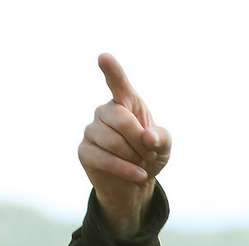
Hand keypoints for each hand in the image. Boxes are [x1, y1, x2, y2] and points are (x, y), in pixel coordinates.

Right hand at [77, 53, 172, 236]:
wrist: (134, 184)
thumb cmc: (148, 156)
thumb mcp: (164, 146)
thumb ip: (162, 137)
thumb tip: (147, 137)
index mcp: (125, 102)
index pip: (117, 83)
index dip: (112, 70)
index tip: (104, 57)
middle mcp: (105, 111)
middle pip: (121, 119)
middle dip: (140, 141)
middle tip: (149, 153)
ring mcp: (92, 130)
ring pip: (112, 141)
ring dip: (133, 157)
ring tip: (140, 163)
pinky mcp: (84, 151)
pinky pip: (104, 159)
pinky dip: (125, 169)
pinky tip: (138, 175)